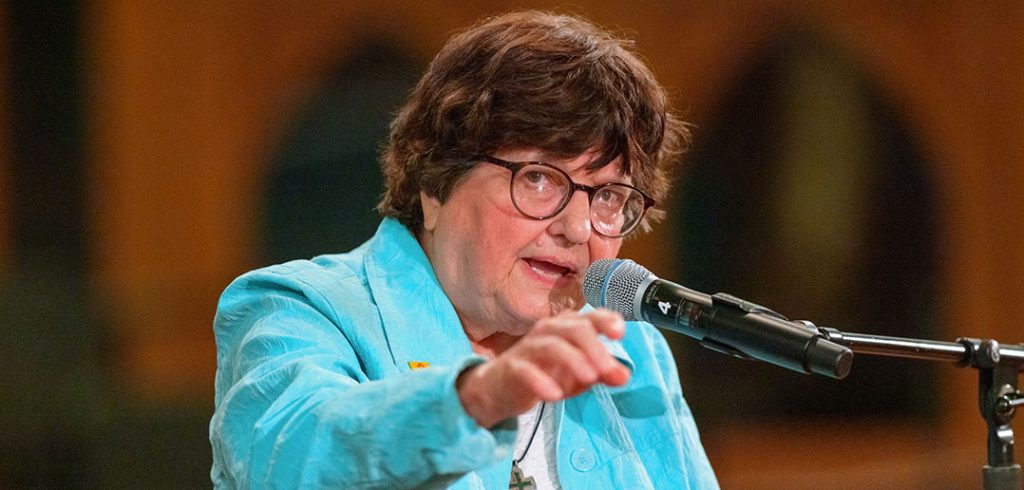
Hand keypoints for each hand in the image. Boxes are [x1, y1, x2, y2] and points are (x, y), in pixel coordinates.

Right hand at [456, 308, 630, 427]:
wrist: (500, 389)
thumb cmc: (544, 373)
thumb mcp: (579, 375)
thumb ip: (603, 372)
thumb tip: (624, 375)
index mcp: (567, 328)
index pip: (589, 317)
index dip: (606, 320)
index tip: (619, 333)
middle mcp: (548, 332)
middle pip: (573, 329)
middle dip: (594, 347)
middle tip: (607, 369)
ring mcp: (528, 348)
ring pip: (551, 346)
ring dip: (572, 360)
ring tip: (589, 378)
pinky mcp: (512, 368)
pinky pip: (526, 370)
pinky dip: (541, 381)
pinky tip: (554, 395)